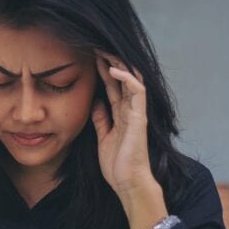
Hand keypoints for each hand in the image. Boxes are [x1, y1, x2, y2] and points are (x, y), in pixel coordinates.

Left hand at [91, 52, 166, 228]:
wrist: (127, 182)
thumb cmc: (117, 164)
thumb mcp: (103, 137)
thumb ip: (101, 120)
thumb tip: (95, 103)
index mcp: (121, 115)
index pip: (113, 86)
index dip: (103, 70)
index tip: (90, 56)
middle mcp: (130, 110)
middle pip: (122, 79)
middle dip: (110, 61)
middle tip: (96, 46)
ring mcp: (136, 113)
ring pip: (131, 80)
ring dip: (118, 63)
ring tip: (104, 50)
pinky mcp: (139, 118)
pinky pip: (136, 92)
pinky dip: (126, 78)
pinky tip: (113, 69)